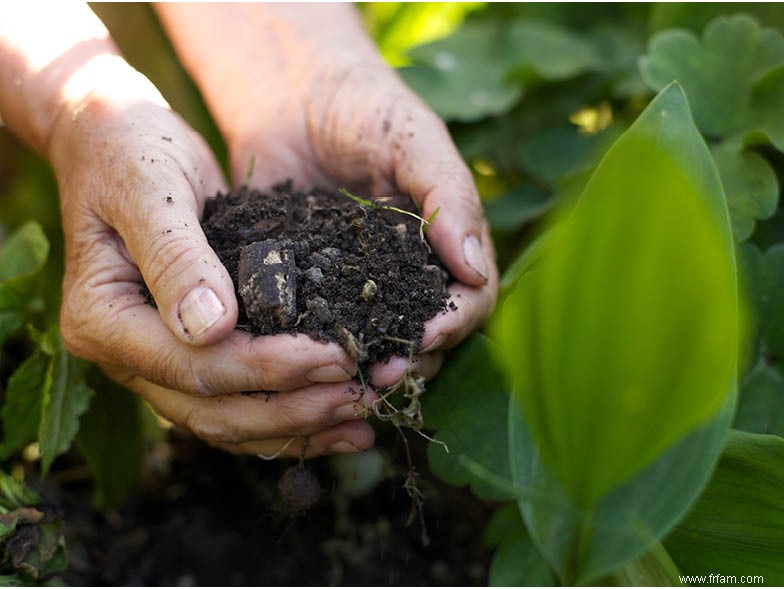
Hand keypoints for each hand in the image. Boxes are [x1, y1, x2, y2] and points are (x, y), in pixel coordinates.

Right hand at [48, 58, 376, 457]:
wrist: (115, 139)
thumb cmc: (130, 150)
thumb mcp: (152, 188)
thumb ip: (176, 257)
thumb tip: (211, 328)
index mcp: (102, 319)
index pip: (193, 366)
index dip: (268, 368)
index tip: (337, 357)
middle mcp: (124, 354)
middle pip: (213, 409)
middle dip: (293, 409)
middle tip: (362, 397)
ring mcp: (154, 361)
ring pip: (226, 420)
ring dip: (297, 426)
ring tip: (362, 421)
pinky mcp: (187, 353)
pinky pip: (236, 400)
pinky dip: (286, 415)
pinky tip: (337, 418)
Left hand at [156, 4, 498, 387]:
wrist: (291, 93)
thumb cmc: (366, 106)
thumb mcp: (414, 140)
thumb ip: (448, 196)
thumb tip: (474, 270)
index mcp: (446, 245)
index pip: (470, 300)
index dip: (454, 324)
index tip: (424, 335)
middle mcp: (408, 274)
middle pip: (427, 335)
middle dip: (410, 359)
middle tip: (379, 375)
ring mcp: (359, 285)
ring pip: (376, 342)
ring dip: (366, 366)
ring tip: (344, 381)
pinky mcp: (309, 286)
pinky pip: (319, 326)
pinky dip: (315, 348)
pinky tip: (300, 361)